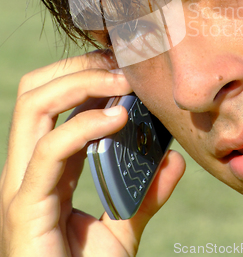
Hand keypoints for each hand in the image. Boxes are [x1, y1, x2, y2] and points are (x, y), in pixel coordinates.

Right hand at [0, 50, 184, 256]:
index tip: (124, 65)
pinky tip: (118, 120)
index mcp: (45, 167)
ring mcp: (19, 185)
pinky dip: (83, 126)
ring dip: (81, 83)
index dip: (85, 73)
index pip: (52, 99)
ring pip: (33, 107)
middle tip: (122, 64)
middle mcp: (25, 168)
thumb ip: (145, 193)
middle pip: (34, 90)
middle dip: (78, 67)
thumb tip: (173, 159)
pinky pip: (49, 151)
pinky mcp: (24, 208)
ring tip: (123, 82)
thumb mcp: (122, 228)